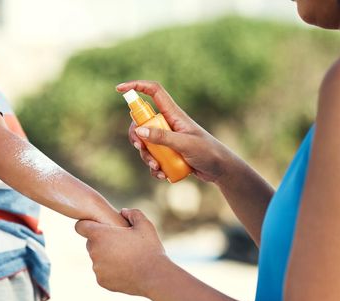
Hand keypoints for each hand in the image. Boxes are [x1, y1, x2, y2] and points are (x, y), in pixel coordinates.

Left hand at [75, 208, 171, 296]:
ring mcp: (97, 268)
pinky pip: (103, 272)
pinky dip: (111, 270)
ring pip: (97, 258)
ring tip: (126, 257)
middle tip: (120, 243)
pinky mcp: (102, 281)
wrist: (154, 276)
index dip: (87, 224)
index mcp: (100, 236)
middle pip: (91, 243)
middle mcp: (94, 252)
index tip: (98, 226)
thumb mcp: (144, 225)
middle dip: (102, 241)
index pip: (80, 226)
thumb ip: (132, 214)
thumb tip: (123, 212)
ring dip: (107, 256)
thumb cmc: (149, 248)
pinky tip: (126, 269)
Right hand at [117, 80, 234, 182]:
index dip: (136, 87)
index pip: (153, 92)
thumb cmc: (207, 152)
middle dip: (136, 136)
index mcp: (173, 114)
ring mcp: (167, 139)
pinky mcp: (168, 153)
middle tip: (140, 148)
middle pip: (141, 122)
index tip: (120, 89)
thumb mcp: (184, 145)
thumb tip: (139, 131)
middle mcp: (168, 124)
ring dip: (147, 157)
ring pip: (145, 143)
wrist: (220, 170)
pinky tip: (162, 175)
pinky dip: (154, 167)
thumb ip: (162, 138)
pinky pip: (153, 157)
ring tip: (158, 168)